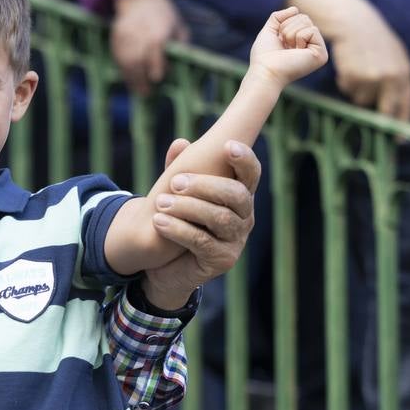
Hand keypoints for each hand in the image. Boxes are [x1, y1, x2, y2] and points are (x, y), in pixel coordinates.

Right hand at [110, 0, 188, 94]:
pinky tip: (129, 78)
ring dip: (130, 78)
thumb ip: (181, 46)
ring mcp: (125, 33)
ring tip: (137, 89)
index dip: (156, 65)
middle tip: (146, 93)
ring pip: (125, 60)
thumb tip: (180, 67)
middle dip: (141, 79)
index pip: (155, 48)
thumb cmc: (165, 16)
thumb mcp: (179, 27)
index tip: (157, 78)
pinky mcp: (115, 36)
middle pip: (137, 58)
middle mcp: (140, 30)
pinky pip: (117, 57)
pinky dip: (123, 69)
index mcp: (159, 28)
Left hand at [142, 139, 259, 308]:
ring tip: (160, 203)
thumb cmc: (177, 223)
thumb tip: (180, 143)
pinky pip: (202, 242)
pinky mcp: (223, 260)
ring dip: (188, 208)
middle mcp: (244, 217)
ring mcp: (236, 240)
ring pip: (219, 218)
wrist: (166, 266)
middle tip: (175, 182)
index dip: (244, 159)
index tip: (227, 146)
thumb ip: (179, 170)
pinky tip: (159, 222)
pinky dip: (179, 230)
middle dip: (205, 185)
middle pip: (236, 195)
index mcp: (238, 196)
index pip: (251, 174)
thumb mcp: (177, 195)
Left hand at [247, 6, 327, 87]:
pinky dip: (299, 38)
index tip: (279, 41)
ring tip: (288, 50)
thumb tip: (295, 9)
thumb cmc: (264, 56)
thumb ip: (278, 18)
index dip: (284, 24)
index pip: (298, 17)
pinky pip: (312, 30)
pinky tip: (296, 52)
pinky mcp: (321, 55)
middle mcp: (311, 45)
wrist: (265, 71)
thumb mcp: (269, 31)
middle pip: (304, 18)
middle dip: (288, 28)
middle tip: (283, 46)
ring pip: (307, 22)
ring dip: (291, 34)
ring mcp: (318, 50)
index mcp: (301, 41)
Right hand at [324, 3, 409, 121]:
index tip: (398, 141)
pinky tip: (349, 67)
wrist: (355, 23)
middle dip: (378, 120)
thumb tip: (393, 109)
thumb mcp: (394, 58)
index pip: (406, 106)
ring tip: (359, 71)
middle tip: (374, 128)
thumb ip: (397, 80)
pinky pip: (348, 90)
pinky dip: (346, 82)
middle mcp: (391, 78)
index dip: (402, 125)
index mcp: (405, 74)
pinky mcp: (353, 77)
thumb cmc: (375, 41)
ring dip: (358, 91)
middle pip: (384, 111)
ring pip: (361, 100)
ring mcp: (371, 78)